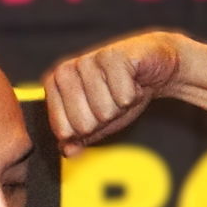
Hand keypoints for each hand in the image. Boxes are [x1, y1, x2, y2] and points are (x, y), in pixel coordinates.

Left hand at [43, 31, 186, 156]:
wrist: (151, 65)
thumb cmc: (119, 92)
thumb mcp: (96, 121)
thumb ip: (78, 138)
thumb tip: (67, 151)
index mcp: (54, 85)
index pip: (64, 131)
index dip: (87, 130)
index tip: (95, 113)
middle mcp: (66, 70)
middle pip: (84, 124)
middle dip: (105, 119)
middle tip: (112, 100)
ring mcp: (88, 60)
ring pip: (105, 111)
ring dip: (121, 106)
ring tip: (122, 89)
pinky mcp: (114, 55)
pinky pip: (123, 97)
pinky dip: (134, 94)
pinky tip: (133, 81)